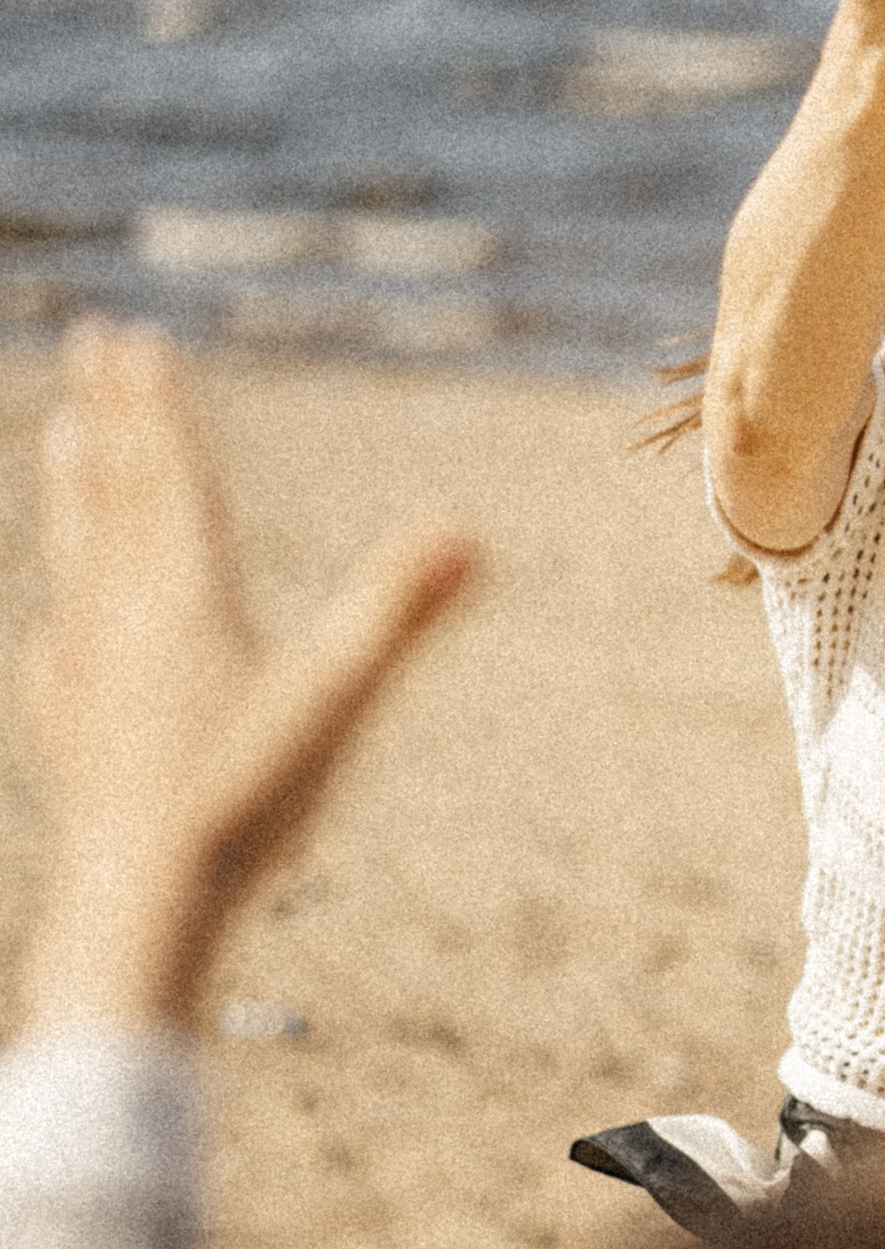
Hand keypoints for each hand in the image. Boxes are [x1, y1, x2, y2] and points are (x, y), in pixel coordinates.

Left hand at [15, 324, 474, 1035]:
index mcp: (184, 599)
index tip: (135, 338)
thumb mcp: (335, 702)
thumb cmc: (238, 805)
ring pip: (76, 561)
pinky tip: (48, 624)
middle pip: (114, 499)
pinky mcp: (67, 736)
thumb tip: (471, 528)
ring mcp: (84, 677)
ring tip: (59, 438)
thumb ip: (398, 610)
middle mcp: (121, 621)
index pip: (170, 480)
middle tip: (90, 345)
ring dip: (73, 493)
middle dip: (109, 419)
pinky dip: (57, 610)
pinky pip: (55, 648)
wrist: (133, 910)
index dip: (156, 408)